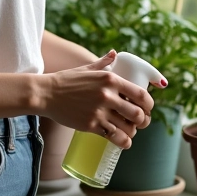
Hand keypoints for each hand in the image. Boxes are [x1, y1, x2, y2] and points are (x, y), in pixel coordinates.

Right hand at [40, 51, 154, 148]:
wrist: (46, 93)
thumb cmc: (66, 80)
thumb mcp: (87, 68)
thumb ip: (103, 62)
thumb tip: (114, 53)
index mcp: (110, 79)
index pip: (140, 94)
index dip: (149, 104)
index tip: (148, 108)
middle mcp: (108, 95)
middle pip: (138, 114)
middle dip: (144, 121)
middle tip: (141, 123)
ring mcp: (100, 111)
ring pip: (128, 128)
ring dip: (132, 132)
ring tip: (130, 132)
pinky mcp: (91, 125)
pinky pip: (114, 137)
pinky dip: (122, 141)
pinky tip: (123, 141)